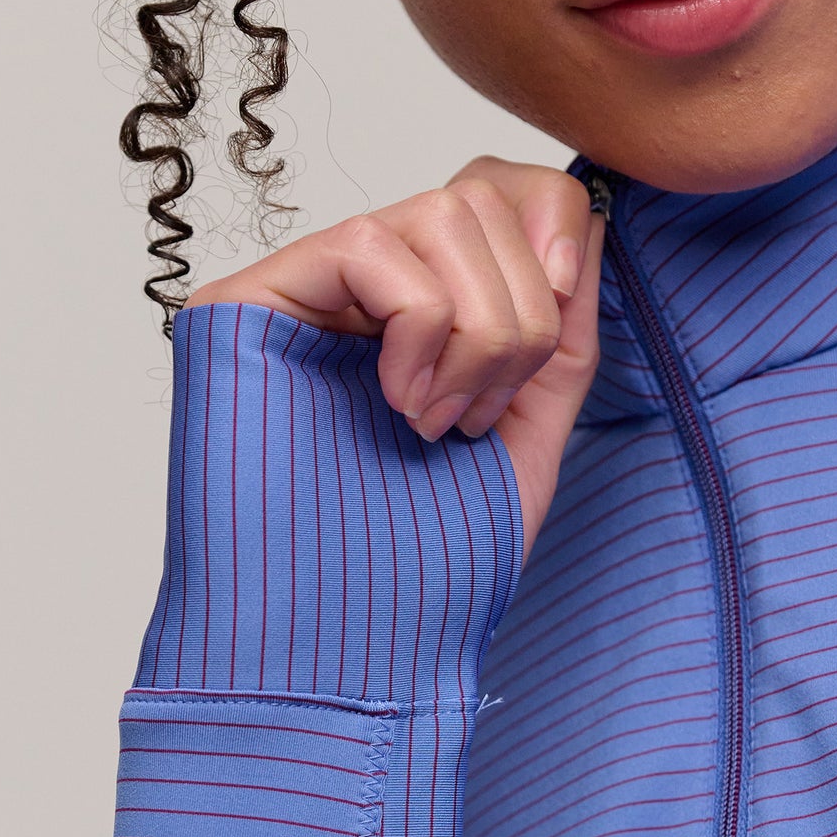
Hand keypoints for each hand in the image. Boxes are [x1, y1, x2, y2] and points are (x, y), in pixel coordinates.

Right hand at [186, 158, 603, 556]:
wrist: (341, 645)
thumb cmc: (420, 566)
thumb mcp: (526, 435)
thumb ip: (560, 332)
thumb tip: (587, 220)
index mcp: (425, 313)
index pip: (499, 191)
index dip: (550, 228)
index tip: (556, 325)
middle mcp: (362, 290)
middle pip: (480, 194)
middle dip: (521, 309)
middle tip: (481, 413)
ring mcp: (305, 289)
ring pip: (439, 211)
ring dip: (477, 328)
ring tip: (436, 418)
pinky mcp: (248, 297)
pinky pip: (371, 242)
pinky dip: (418, 326)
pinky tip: (397, 401)